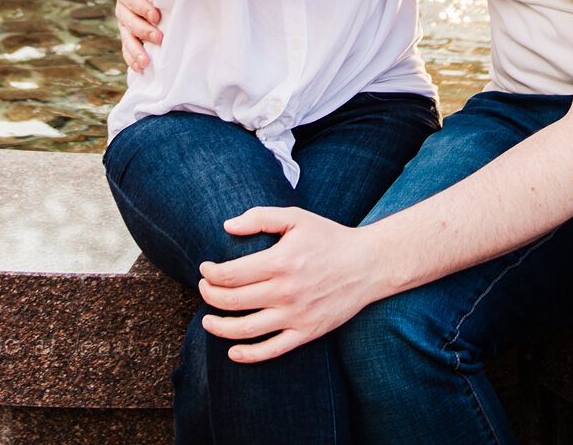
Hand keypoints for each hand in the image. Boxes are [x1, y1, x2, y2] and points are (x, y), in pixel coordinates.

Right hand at [114, 0, 160, 70]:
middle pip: (126, 18)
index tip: (157, 16)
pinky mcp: (128, 32)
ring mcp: (124, 18)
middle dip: (142, 30)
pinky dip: (131, 57)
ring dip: (134, 49)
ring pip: (125, 34)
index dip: (141, 7)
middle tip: (159, 38)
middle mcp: (123, 2)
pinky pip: (125, 46)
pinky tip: (138, 68)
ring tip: (145, 62)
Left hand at [197, 208, 381, 361]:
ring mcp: (296, 315)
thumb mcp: (297, 218)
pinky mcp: (307, 332)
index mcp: (280, 262)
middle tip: (203, 289)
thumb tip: (227, 226)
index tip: (205, 269)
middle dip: (209, 296)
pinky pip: (271, 350)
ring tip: (208, 321)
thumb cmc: (329, 238)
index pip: (230, 275)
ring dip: (219, 327)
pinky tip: (233, 351)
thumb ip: (260, 217)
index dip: (210, 274)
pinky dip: (248, 355)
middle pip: (232, 301)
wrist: (368, 265)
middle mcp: (286, 292)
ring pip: (245, 330)